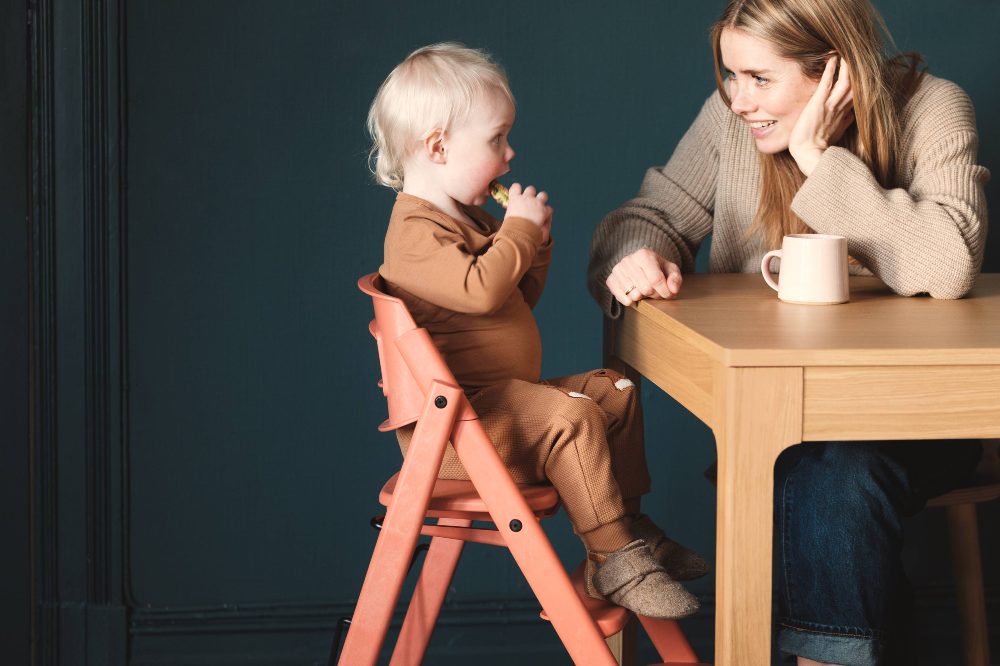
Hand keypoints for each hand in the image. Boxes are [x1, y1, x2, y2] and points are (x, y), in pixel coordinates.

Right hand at [505, 183, 552, 242]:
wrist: (520, 231)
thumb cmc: (511, 227)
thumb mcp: (508, 216)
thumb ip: (512, 211)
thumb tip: (512, 212)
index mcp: (515, 198)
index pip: (516, 186)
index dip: (517, 189)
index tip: (518, 193)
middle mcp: (526, 198)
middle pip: (531, 189)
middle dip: (531, 194)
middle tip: (530, 202)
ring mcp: (536, 203)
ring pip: (543, 195)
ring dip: (542, 199)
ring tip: (540, 207)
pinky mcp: (544, 210)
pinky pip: (549, 208)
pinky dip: (547, 212)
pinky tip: (545, 217)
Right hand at [606, 248, 681, 306]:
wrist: (638, 263)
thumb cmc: (656, 268)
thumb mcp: (670, 269)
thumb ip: (675, 279)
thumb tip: (672, 290)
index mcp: (644, 255)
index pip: (656, 279)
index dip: (664, 291)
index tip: (668, 294)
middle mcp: (628, 260)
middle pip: (646, 289)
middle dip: (654, 294)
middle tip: (656, 291)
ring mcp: (617, 270)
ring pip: (634, 295)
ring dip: (643, 297)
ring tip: (645, 290)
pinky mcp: (610, 280)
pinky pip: (622, 298)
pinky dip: (631, 301)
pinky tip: (635, 294)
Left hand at [788, 55, 854, 176]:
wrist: (808, 154)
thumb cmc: (819, 146)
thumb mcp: (836, 132)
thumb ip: (844, 121)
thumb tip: (851, 116)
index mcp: (847, 113)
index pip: (858, 92)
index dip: (862, 79)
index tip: (863, 68)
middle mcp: (842, 107)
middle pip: (856, 83)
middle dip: (858, 68)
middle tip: (858, 52)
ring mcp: (831, 104)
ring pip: (846, 80)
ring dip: (847, 64)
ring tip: (846, 49)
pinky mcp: (818, 104)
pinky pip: (827, 83)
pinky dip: (831, 69)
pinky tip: (832, 57)